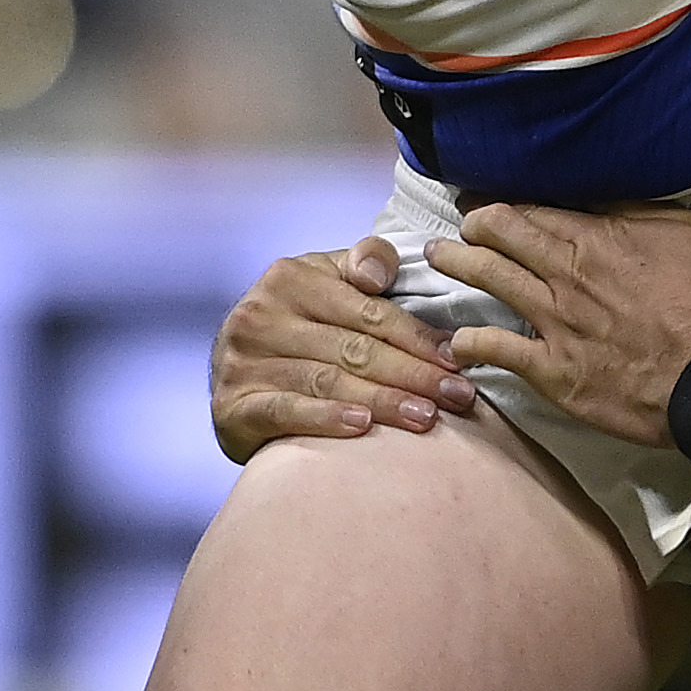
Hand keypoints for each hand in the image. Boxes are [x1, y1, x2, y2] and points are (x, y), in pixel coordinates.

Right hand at [209, 236, 481, 461]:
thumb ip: (364, 262)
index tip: (459, 359)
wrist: (231, 371)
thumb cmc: (300, 323)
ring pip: (328, 381)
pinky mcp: (232, 405)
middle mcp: (261, 315)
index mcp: (291, 277)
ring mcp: (242, 361)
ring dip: (382, 401)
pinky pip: (286, 411)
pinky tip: (362, 428)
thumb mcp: (327, 280)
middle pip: (354, 348)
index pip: (369, 311)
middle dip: (413, 374)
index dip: (418, 336)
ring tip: (426, 418)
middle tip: (458, 397)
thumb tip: (379, 273)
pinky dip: (325, 419)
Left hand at [426, 203, 690, 448]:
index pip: (536, 210)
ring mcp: (555, 323)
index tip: (487, 198)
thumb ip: (647, 215)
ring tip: (438, 257)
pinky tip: (456, 340)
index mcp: (598, 238)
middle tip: (459, 223)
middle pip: (502, 237)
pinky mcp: (554, 372)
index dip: (507, 202)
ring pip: (492, 282)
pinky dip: (472, 342)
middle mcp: (565, 274)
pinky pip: (500, 351)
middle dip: (474, 225)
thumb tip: (609, 203)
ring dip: (460, 265)